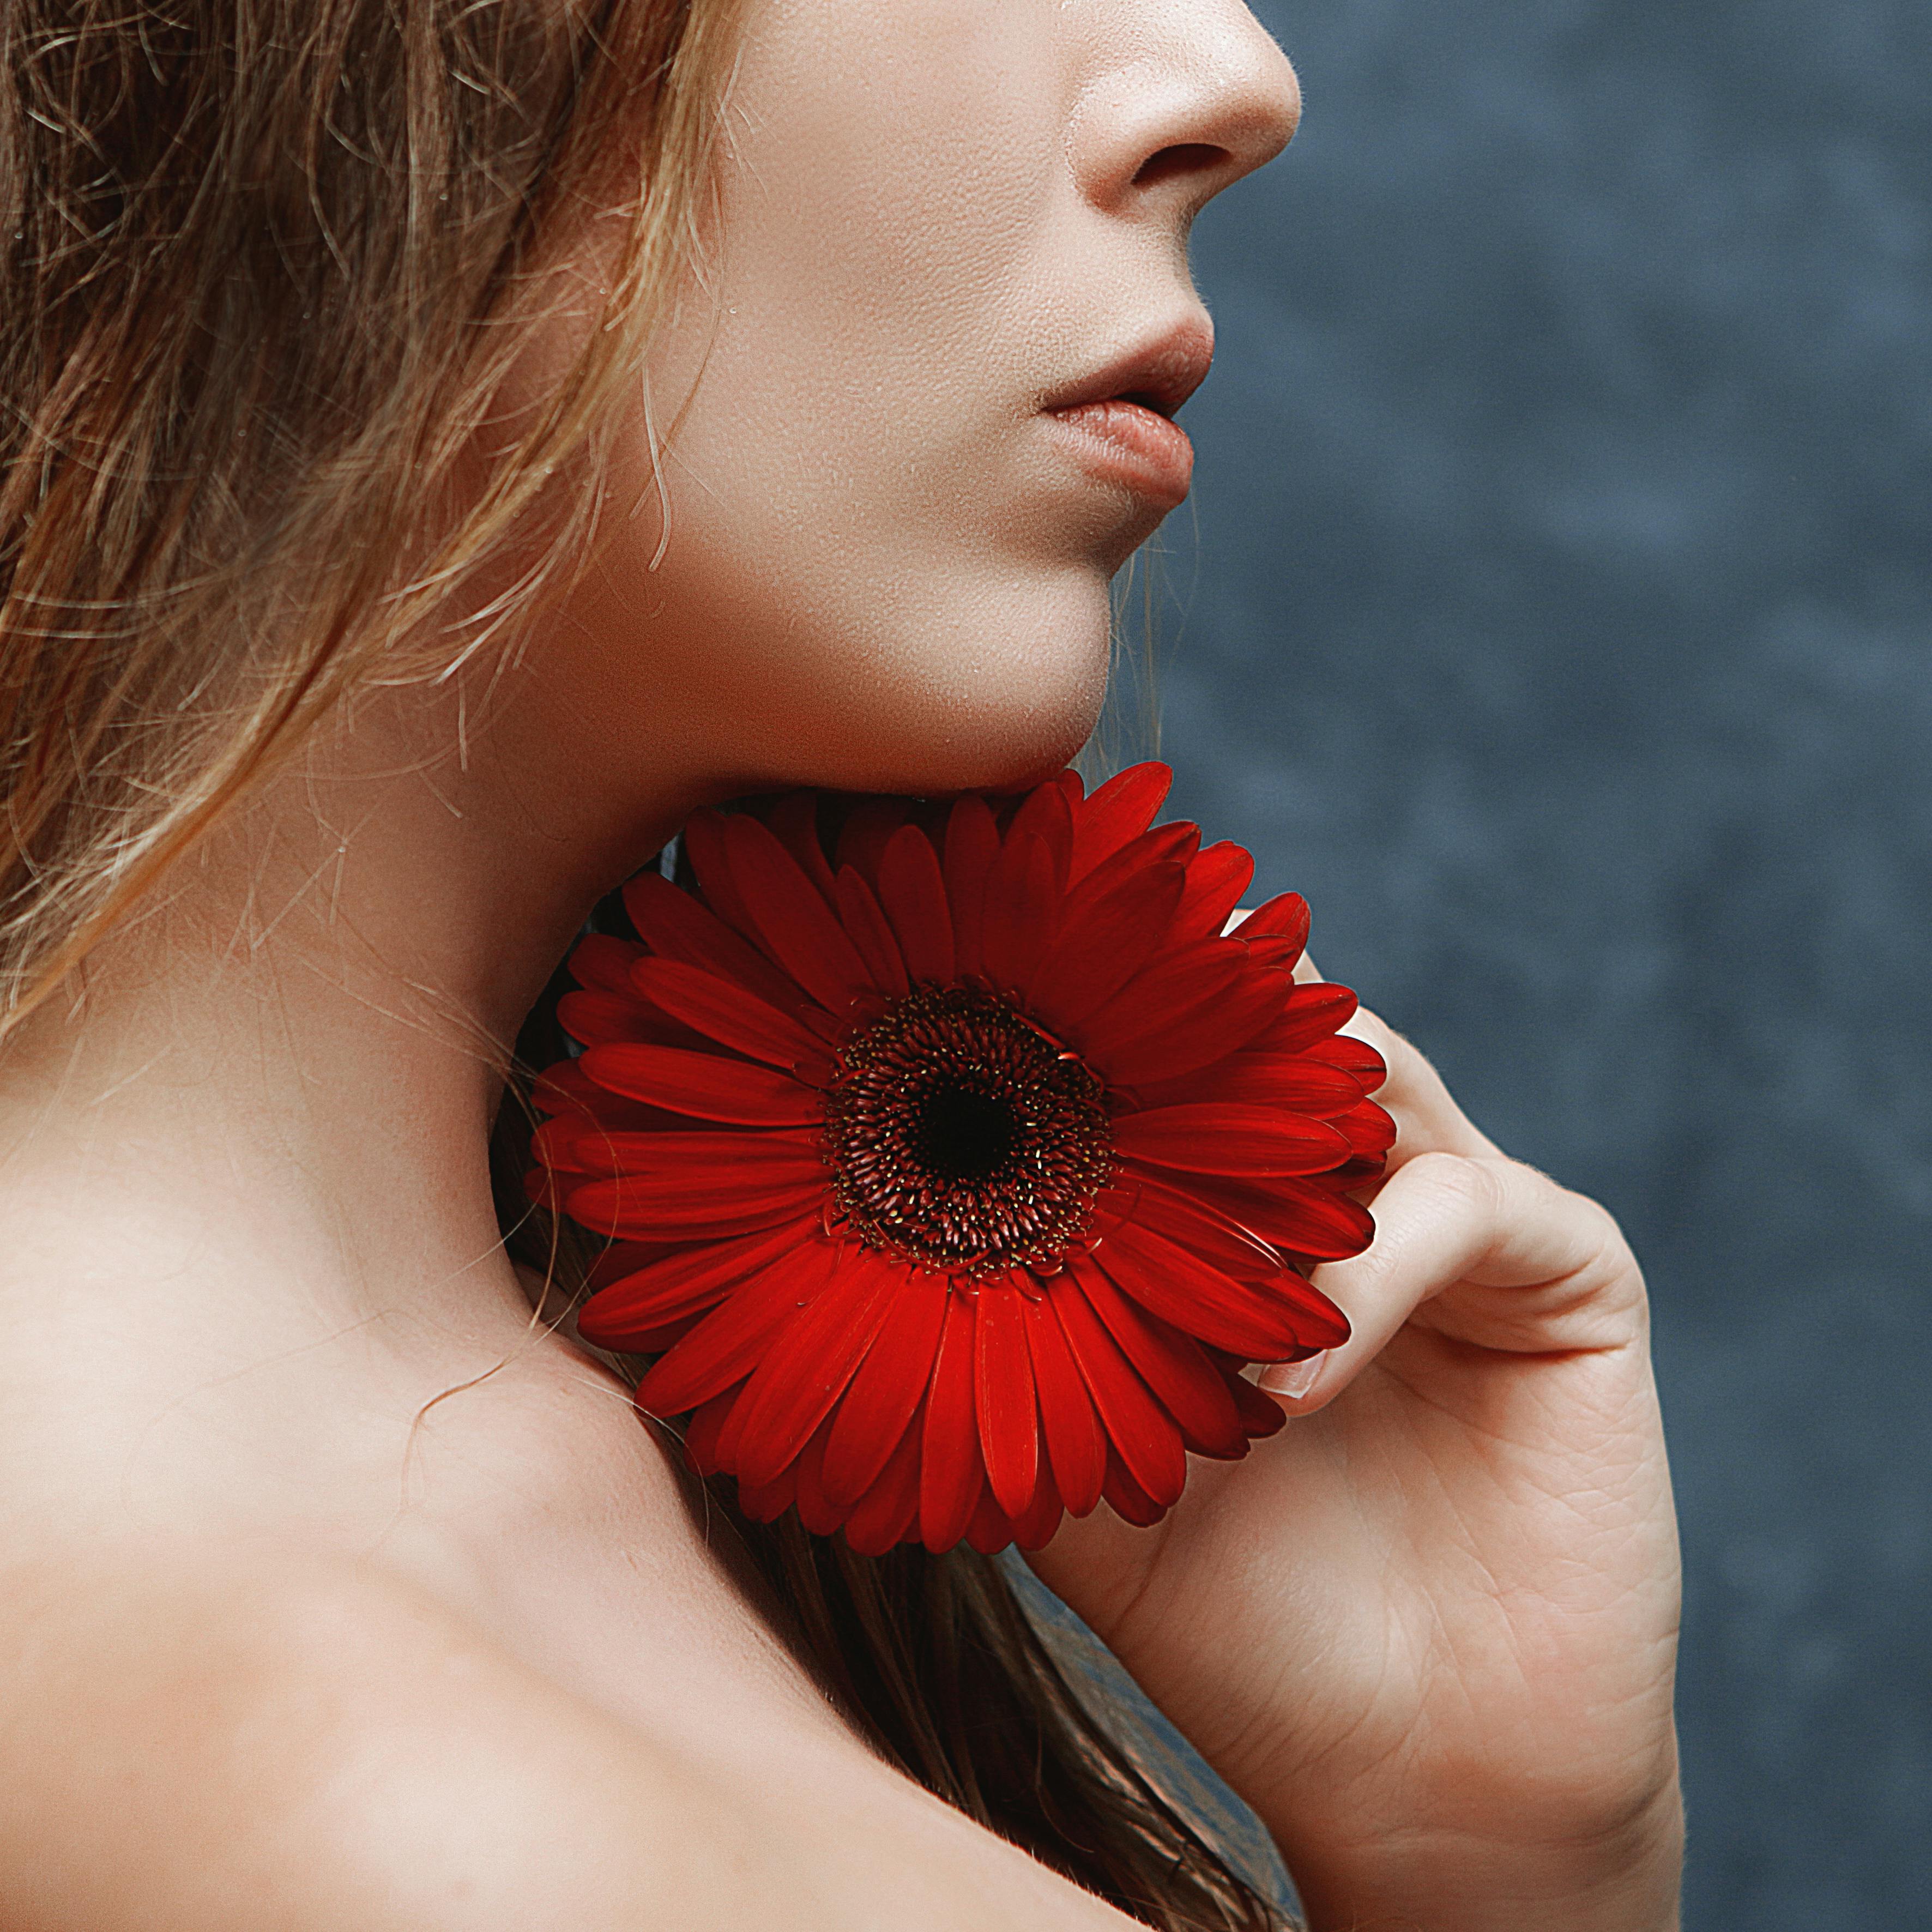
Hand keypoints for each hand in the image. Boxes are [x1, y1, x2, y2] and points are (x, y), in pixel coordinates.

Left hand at [1027, 983, 1682, 1930]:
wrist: (1420, 1776)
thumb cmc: (1247, 1626)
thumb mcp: (1093, 1492)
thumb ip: (1025, 1370)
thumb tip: (900, 1264)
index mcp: (1255, 1224)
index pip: (1184, 1079)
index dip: (1107, 1032)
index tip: (1006, 995)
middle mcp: (1362, 1193)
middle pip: (1284, 1038)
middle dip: (1198, 1013)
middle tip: (1102, 984)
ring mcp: (1472, 1221)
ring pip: (1380, 1084)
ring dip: (1273, 1131)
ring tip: (1176, 1199)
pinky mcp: (1574, 1277)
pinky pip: (1468, 1207)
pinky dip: (1371, 1277)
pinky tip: (1287, 1389)